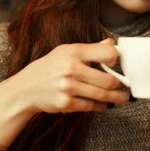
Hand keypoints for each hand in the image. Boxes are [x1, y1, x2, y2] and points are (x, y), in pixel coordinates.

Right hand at [6, 38, 128, 114]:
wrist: (25, 89)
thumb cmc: (48, 67)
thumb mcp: (65, 51)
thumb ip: (90, 48)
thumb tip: (111, 43)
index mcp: (73, 51)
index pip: (107, 53)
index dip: (115, 59)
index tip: (117, 63)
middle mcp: (71, 68)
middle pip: (108, 80)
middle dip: (120, 84)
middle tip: (125, 86)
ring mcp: (68, 87)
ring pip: (102, 95)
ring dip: (117, 98)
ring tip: (123, 98)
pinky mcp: (66, 104)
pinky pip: (91, 106)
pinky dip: (102, 106)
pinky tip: (105, 104)